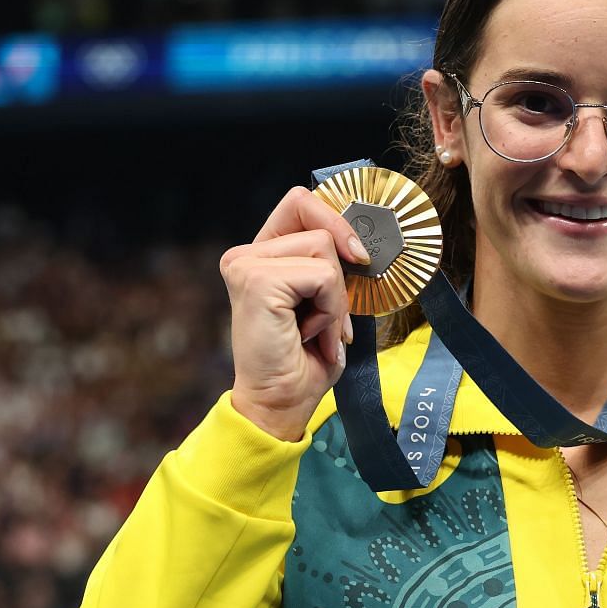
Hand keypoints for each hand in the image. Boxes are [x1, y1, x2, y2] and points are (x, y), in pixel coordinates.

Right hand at [219, 186, 370, 440]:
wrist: (280, 404)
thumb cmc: (304, 362)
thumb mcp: (326, 303)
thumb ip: (333, 266)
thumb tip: (360, 241)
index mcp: (262, 255)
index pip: (301, 203)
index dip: (336, 219)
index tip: (358, 256)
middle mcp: (246, 255)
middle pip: (319, 224)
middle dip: (340, 273)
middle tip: (331, 319)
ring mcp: (246, 264)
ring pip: (324, 249)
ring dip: (335, 298)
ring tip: (316, 331)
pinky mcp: (256, 280)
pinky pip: (324, 276)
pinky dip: (331, 309)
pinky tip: (310, 335)